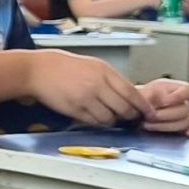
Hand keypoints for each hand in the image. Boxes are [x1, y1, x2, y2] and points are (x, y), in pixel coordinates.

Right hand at [24, 50, 153, 125]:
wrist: (38, 71)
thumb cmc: (65, 67)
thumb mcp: (92, 65)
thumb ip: (111, 79)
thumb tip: (129, 95)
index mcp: (104, 71)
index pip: (132, 92)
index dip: (143, 106)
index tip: (150, 113)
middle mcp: (97, 84)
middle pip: (124, 108)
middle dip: (131, 116)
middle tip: (132, 119)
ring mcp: (86, 98)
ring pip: (110, 118)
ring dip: (114, 121)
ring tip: (112, 117)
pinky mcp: (75, 110)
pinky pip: (95, 122)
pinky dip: (100, 123)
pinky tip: (98, 118)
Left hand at [138, 79, 188, 133]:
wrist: (134, 111)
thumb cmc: (139, 100)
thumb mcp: (144, 92)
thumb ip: (153, 94)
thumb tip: (164, 100)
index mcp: (176, 89)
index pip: (188, 90)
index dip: (178, 96)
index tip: (164, 102)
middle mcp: (183, 103)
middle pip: (185, 110)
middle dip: (165, 115)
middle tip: (149, 116)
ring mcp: (183, 117)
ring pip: (184, 123)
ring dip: (165, 126)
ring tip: (147, 125)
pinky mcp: (180, 129)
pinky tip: (188, 133)